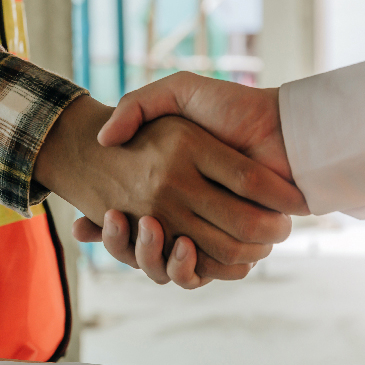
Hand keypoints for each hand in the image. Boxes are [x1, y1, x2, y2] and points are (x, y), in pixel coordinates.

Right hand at [35, 95, 305, 284]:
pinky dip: (184, 268)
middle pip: (139, 248)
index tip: (84, 222)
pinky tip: (179, 244)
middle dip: (120, 244)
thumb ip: (138, 105)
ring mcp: (206, 232)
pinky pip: (198, 273)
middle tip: (115, 219)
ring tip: (149, 228)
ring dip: (148, 256)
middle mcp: (183, 214)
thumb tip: (104, 140)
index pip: (124, 219)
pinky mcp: (231, 246)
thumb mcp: (178, 91)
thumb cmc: (231, 107)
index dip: (103, 227)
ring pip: (163, 266)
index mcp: (167, 187)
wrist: (281, 127)